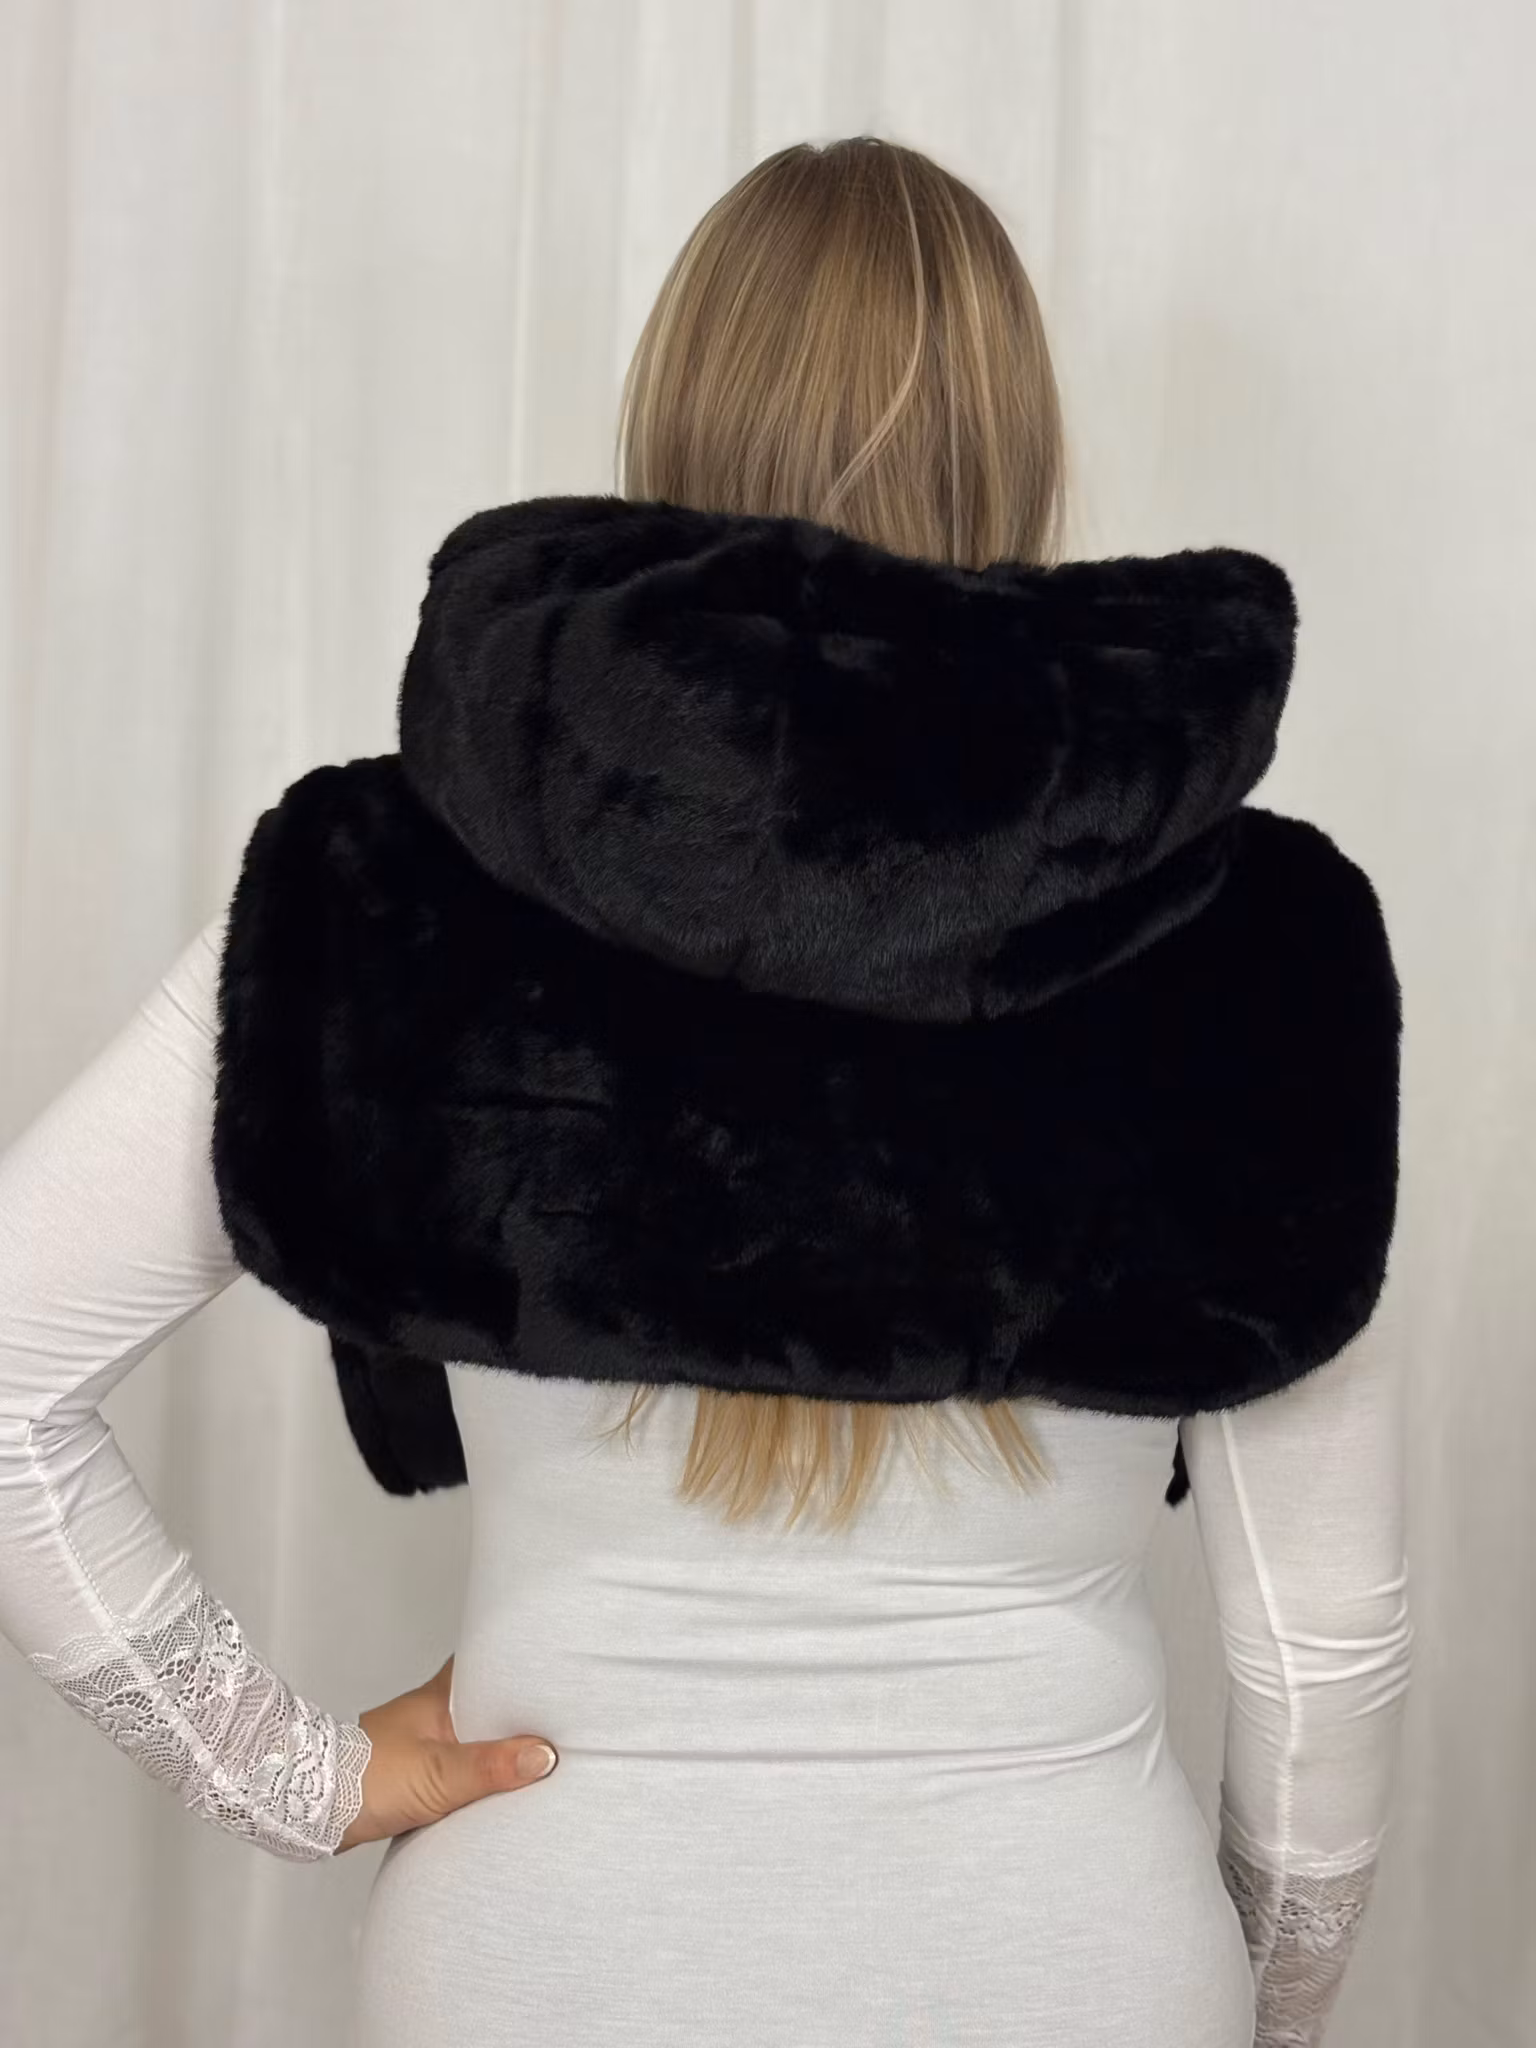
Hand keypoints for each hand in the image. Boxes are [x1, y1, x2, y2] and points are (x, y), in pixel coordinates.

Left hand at [336, 1653, 557, 1851]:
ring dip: (493, 1746)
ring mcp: (419, 1744)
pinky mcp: (409, 1775)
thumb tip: (544, 1755)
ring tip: (532, 1757)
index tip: (548, 1667)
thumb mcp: (437, 1775)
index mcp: (437, 1698)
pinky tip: (490, 1790)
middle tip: (553, 1717)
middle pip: (482, 1704)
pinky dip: (473, 1773)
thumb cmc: (365, 1780)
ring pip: (468, 1737)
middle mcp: (429, 1714)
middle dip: (513, 1711)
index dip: (516, 1664)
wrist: (310, 1810)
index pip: (484, 1665)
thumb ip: (490, 1766)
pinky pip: (454, 1766)